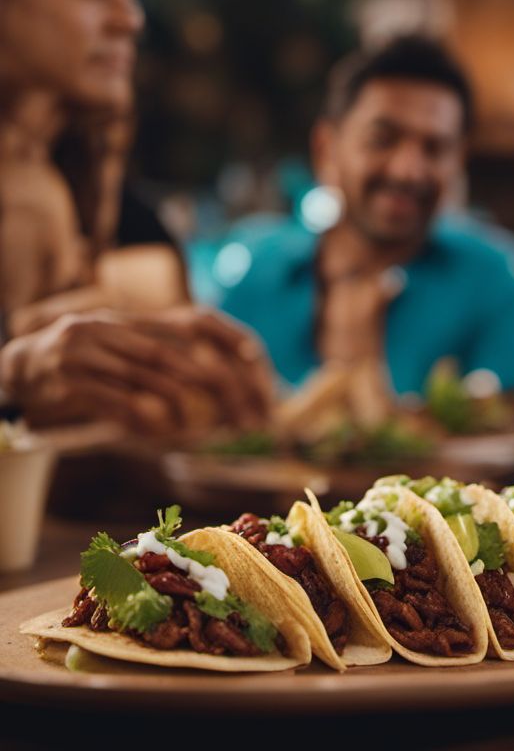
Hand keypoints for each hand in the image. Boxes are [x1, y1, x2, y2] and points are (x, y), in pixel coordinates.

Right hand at [0, 307, 273, 434]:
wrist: (17, 368)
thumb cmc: (79, 362)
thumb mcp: (114, 346)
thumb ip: (151, 353)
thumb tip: (207, 372)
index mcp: (122, 320)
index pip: (180, 322)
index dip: (218, 337)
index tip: (252, 357)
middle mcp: (102, 330)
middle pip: (162, 357)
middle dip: (199, 381)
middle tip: (220, 403)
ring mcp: (82, 354)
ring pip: (139, 379)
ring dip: (171, 403)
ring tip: (189, 423)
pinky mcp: (67, 381)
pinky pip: (112, 401)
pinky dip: (137, 418)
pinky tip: (154, 431)